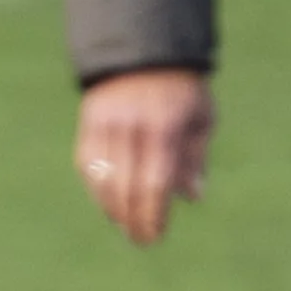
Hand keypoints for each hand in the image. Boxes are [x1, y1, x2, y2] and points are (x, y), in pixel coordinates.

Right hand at [75, 68, 213, 245]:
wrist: (145, 51)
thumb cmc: (181, 91)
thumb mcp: (201, 117)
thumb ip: (195, 157)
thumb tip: (191, 197)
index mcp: (166, 125)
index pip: (156, 182)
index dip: (153, 214)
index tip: (156, 234)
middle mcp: (133, 125)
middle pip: (127, 187)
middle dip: (133, 220)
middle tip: (140, 239)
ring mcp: (107, 124)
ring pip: (103, 181)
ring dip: (113, 210)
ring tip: (124, 225)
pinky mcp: (89, 124)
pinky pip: (89, 167)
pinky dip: (98, 190)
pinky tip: (109, 204)